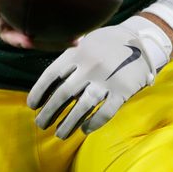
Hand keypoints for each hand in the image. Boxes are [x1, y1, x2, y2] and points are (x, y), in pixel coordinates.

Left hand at [27, 15, 171, 138]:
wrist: (140, 38)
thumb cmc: (106, 43)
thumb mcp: (86, 42)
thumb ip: (69, 59)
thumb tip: (49, 84)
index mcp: (78, 52)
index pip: (51, 74)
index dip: (39, 92)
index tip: (32, 106)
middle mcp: (90, 66)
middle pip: (63, 94)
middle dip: (49, 112)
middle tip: (41, 124)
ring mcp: (107, 78)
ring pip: (82, 107)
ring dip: (68, 123)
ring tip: (60, 133)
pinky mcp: (123, 90)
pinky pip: (105, 112)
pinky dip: (93, 123)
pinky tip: (85, 129)